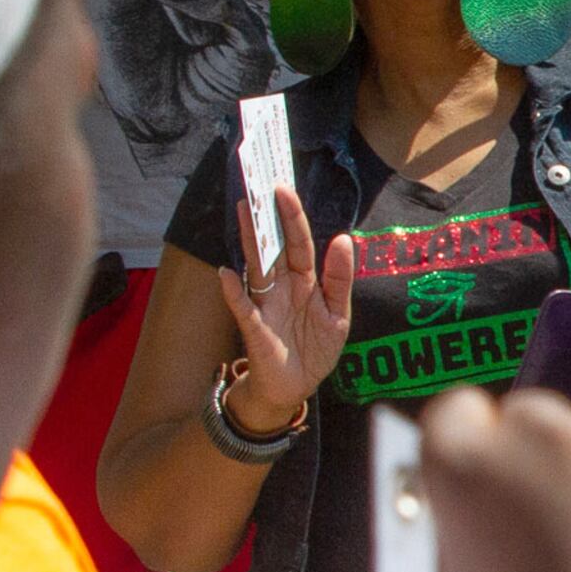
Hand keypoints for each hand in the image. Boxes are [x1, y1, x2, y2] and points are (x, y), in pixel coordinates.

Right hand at [217, 184, 356, 427]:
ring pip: (257, 266)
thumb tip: (343, 239)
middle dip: (268, 218)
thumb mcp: (338, 314)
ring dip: (249, 240)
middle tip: (260, 184)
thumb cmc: (315, 348)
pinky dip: (234, 292)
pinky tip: (227, 273)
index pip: (299, 242)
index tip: (284, 188)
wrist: (296, 387)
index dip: (293, 217)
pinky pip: (243, 307)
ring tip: (243, 210)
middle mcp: (281, 287)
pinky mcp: (255, 328)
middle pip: (274, 246)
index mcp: (304, 281)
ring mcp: (265, 304)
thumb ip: (340, 279)